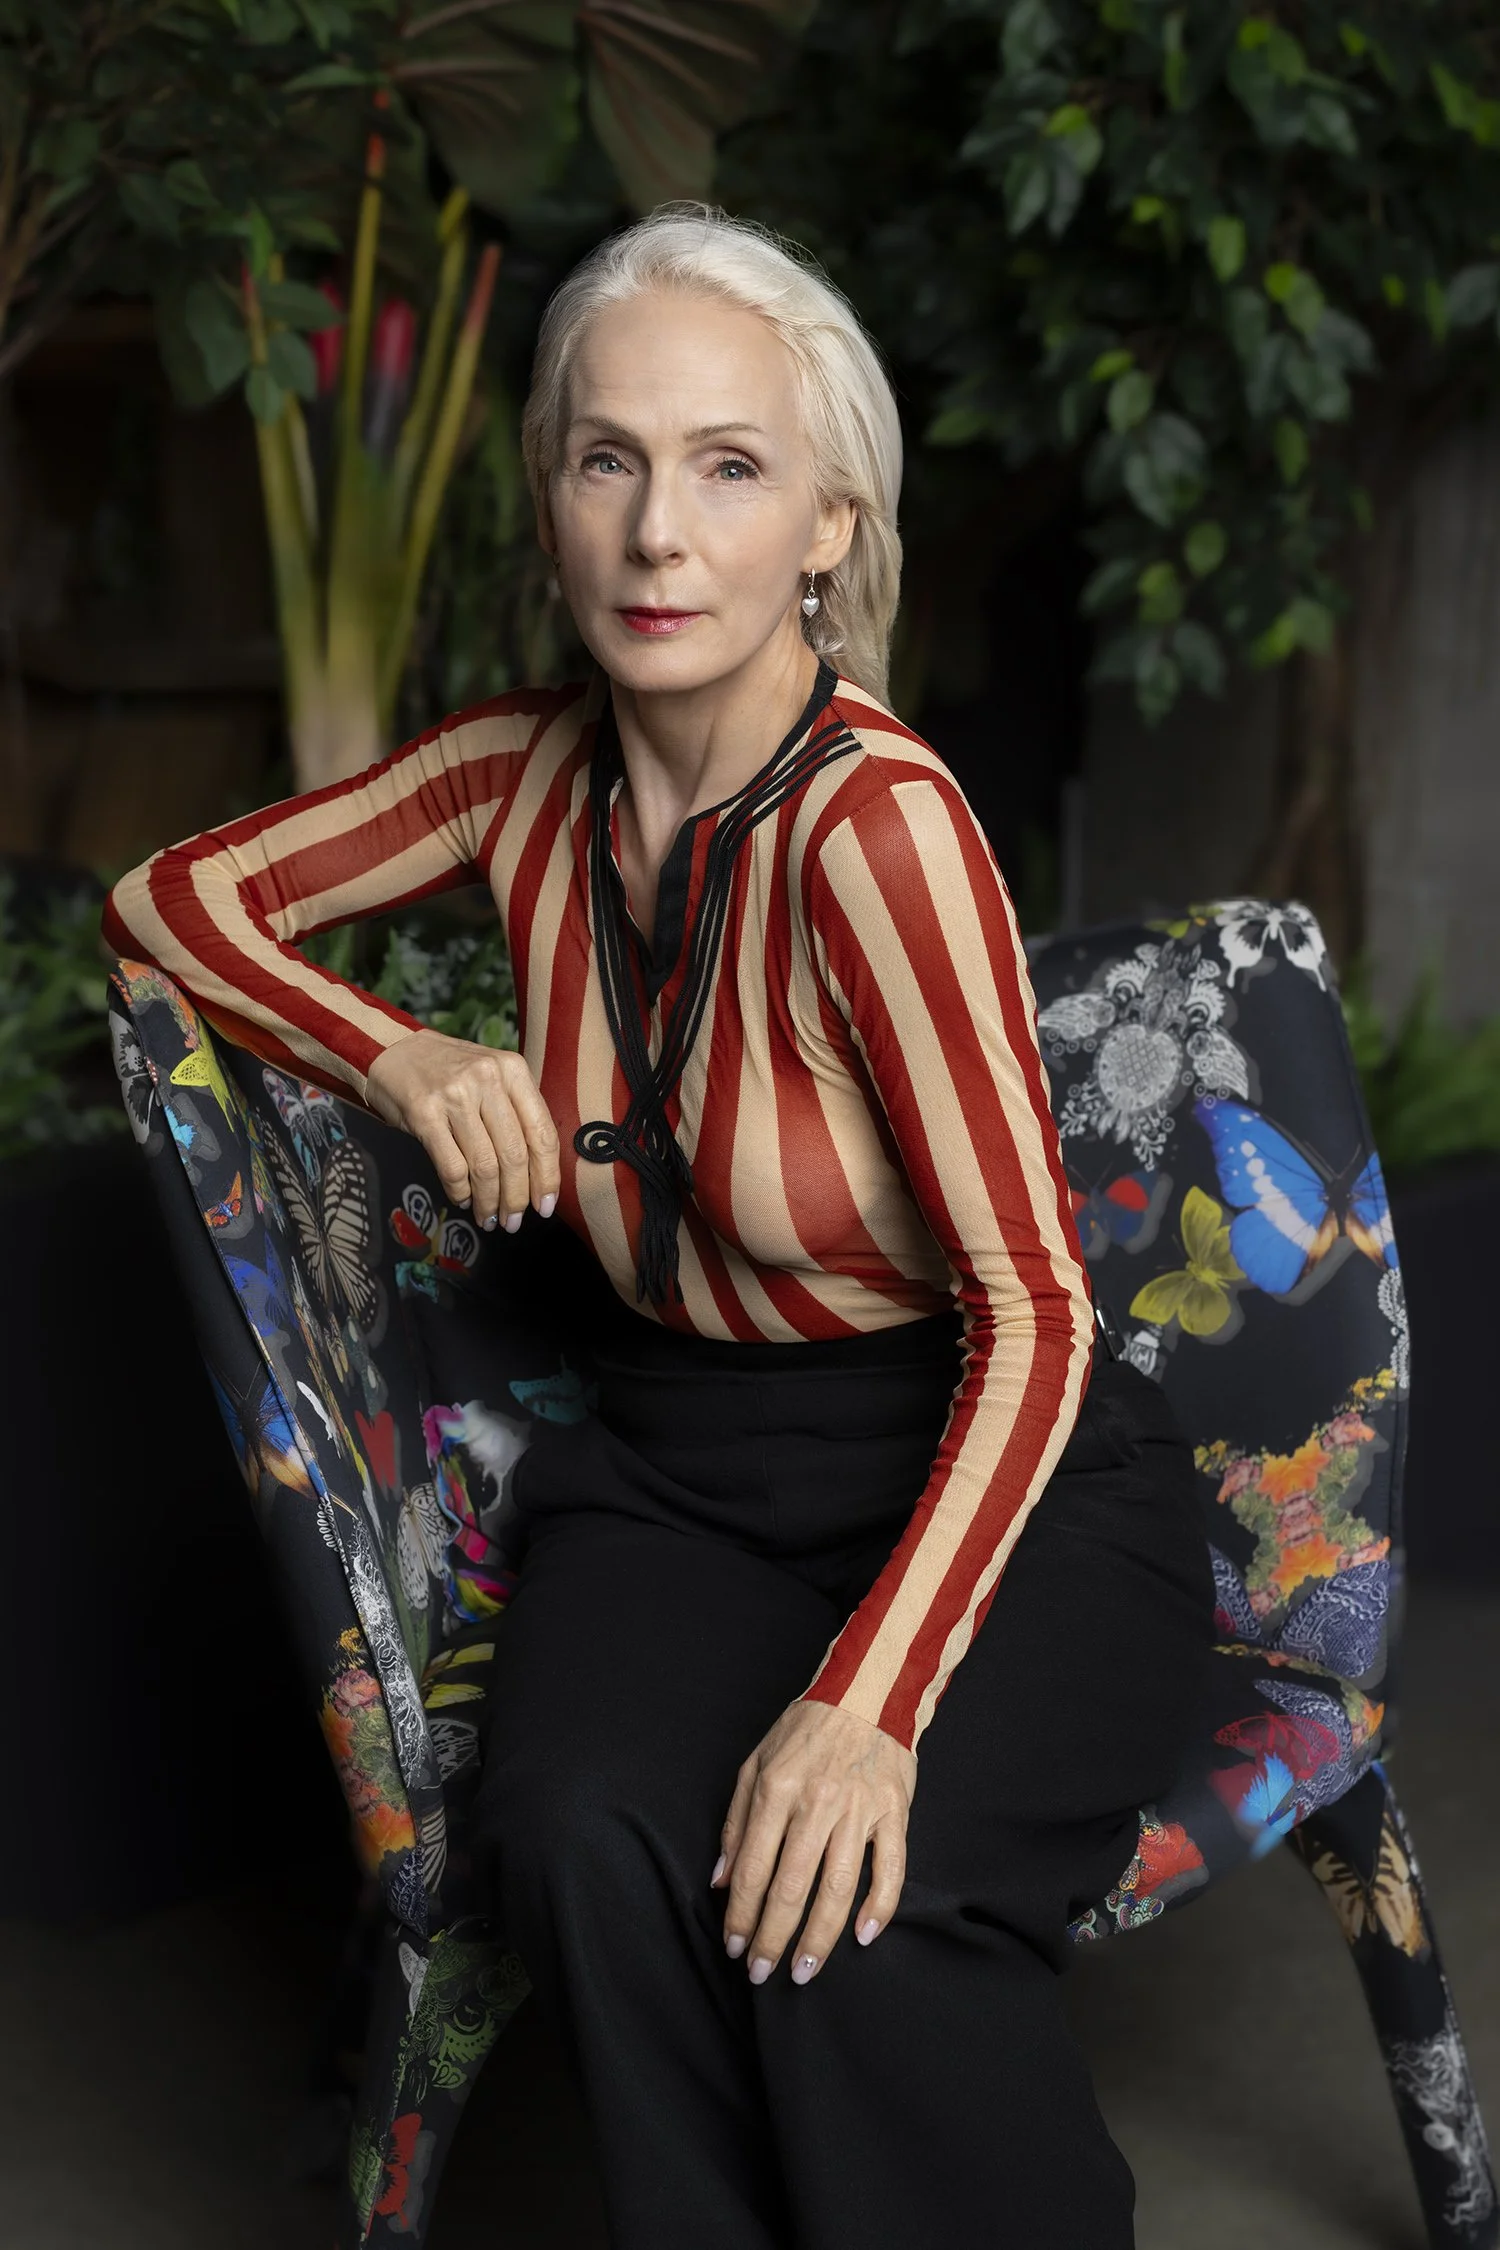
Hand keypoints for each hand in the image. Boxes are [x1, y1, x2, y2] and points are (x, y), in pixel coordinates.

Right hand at [365, 1030, 560, 1232]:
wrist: (393, 1050)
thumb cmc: (448, 1070)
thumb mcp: (491, 1075)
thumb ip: (516, 1111)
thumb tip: (537, 1172)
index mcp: (512, 1070)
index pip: (542, 1132)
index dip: (547, 1176)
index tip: (546, 1204)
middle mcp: (487, 1079)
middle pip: (515, 1154)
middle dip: (517, 1197)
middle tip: (514, 1221)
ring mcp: (454, 1096)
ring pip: (484, 1166)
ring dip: (488, 1201)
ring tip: (490, 1218)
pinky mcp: (424, 1113)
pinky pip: (452, 1167)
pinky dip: (460, 1191)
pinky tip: (463, 1199)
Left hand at [711, 1698, 915, 1986]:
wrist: (866, 1692)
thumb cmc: (805, 1729)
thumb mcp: (756, 1763)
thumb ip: (736, 1822)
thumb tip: (720, 1880)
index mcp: (777, 1789)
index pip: (752, 1868)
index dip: (740, 1914)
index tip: (735, 1947)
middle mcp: (817, 1802)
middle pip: (791, 1886)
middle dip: (773, 1938)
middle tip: (762, 1973)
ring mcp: (859, 1809)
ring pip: (838, 1887)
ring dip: (820, 1936)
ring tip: (804, 1970)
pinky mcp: (894, 1812)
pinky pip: (890, 1868)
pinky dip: (880, 1906)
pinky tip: (864, 1936)